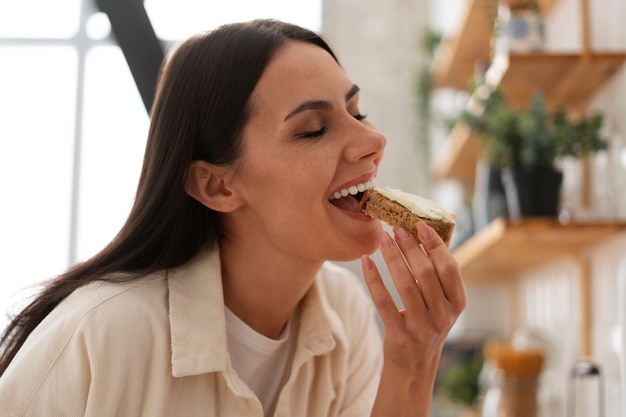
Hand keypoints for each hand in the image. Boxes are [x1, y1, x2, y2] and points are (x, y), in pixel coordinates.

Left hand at [361, 221, 465, 371]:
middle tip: (395, 228)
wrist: (414, 362)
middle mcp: (444, 316)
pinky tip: (366, 262)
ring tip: (382, 239)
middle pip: (426, 274)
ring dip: (392, 259)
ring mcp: (423, 328)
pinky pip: (384, 303)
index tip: (418, 225)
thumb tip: (445, 222)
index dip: (434, 245)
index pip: (449, 268)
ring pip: (406, 286)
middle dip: (409, 248)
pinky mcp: (400, 336)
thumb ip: (440, 263)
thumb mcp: (441, 297)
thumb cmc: (427, 318)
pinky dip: (374, 280)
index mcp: (458, 302)